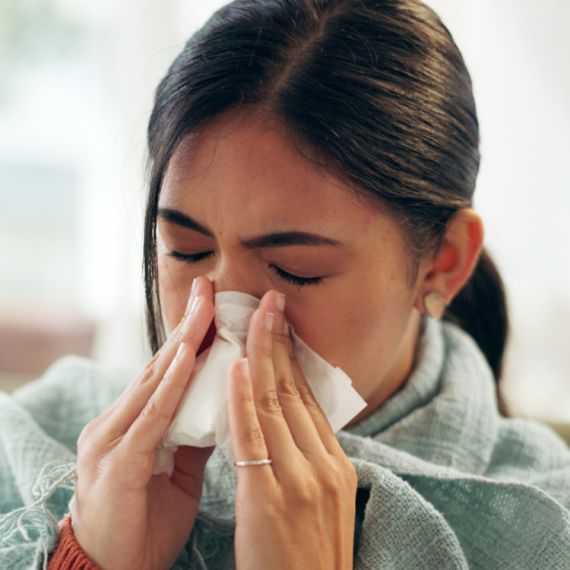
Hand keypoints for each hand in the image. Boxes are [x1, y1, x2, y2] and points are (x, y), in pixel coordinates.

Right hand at [72, 277, 215, 569]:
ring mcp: (112, 439)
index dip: (192, 337)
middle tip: (210, 287)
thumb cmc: (144, 521)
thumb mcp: (177, 469)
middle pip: (161, 365)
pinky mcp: (117, 463)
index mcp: (135, 423)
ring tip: (205, 306)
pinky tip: (187, 355)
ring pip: (155, 381)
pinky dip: (170, 384)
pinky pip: (150, 417)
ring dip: (183, 341)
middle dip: (188, 325)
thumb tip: (225, 400)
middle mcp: (118, 421)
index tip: (215, 304)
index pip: (168, 371)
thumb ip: (195, 432)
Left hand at [227, 290, 356, 569]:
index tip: (280, 325)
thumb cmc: (305, 557)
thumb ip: (307, 460)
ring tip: (253, 315)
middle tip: (270, 300)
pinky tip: (237, 364)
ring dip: (262, 355)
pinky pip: (255, 436)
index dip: (292, 358)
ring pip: (276, 403)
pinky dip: (244, 397)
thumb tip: (288, 421)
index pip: (309, 398)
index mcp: (336, 464)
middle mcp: (324, 464)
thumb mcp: (320, 503)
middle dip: (280, 341)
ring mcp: (301, 479)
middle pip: (296, 390)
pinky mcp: (271, 498)